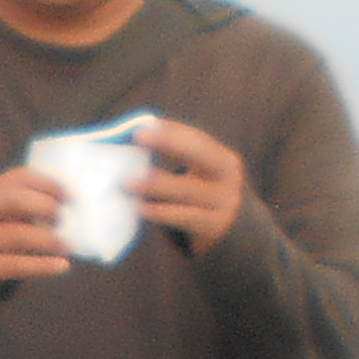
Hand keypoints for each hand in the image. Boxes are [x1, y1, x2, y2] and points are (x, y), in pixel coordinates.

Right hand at [0, 166, 71, 298]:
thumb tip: (75, 210)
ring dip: (49, 239)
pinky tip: (62, 266)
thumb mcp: (4, 216)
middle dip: (45, 206)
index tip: (70, 196)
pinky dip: (43, 266)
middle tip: (64, 218)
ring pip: (18, 235)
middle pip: (14, 199)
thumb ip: (28, 207)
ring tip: (68, 246)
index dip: (47, 183)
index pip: (18, 177)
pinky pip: (16, 265)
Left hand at [130, 116, 246, 248]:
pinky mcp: (213, 227)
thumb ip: (176, 160)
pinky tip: (140, 207)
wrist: (233, 234)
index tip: (147, 123)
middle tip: (139, 136)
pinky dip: (161, 212)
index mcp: (224, 160)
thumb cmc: (202, 198)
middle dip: (170, 142)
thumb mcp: (200, 177)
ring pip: (186, 190)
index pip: (199, 139)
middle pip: (200, 155)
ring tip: (126, 181)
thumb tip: (134, 139)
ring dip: (155, 184)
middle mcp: (228, 179)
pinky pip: (184, 217)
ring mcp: (223, 203)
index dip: (174, 130)